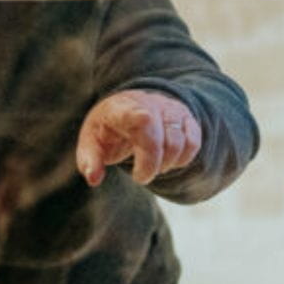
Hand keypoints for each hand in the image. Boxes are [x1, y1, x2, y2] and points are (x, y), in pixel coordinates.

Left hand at [75, 90, 200, 186]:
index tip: (145, 119)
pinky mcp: (185, 117)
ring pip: (178, 142)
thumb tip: (94, 178)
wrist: (128, 110)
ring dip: (167, 164)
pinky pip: (193, 142)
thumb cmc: (107, 131)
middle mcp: (149, 104)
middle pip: (158, 137)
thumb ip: (89, 161)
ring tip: (154, 167)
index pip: (134, 111)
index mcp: (120, 109)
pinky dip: (183, 158)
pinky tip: (169, 161)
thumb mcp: (91, 144)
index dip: (141, 116)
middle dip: (150, 165)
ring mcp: (170, 109)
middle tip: (140, 177)